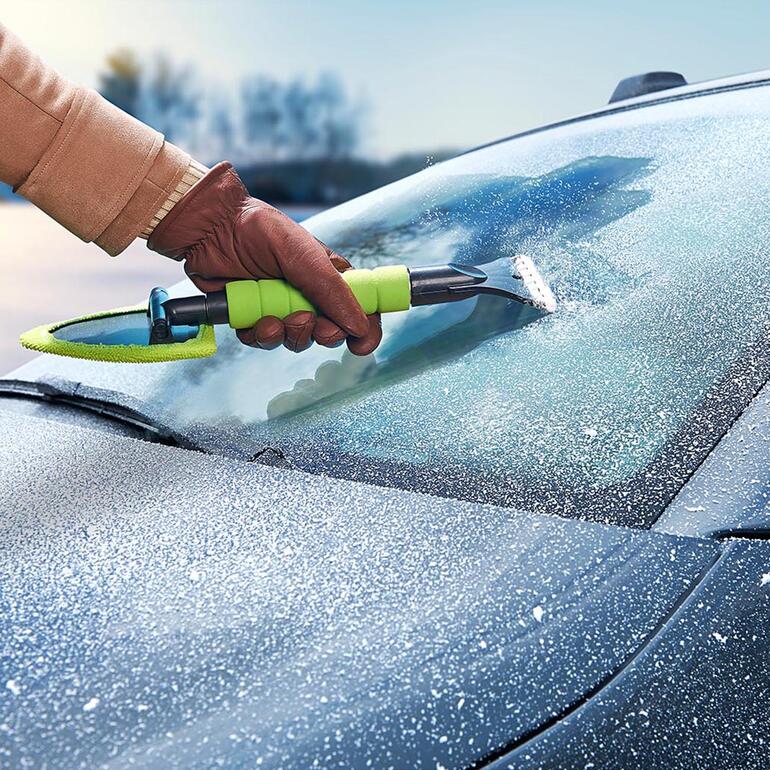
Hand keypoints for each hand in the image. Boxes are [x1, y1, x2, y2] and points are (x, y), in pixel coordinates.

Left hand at [147, 162, 381, 354]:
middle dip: (323, 334)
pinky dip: (260, 336)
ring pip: (297, 341)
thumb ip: (333, 291)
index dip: (365, 328)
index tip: (361, 344)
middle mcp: (308, 294)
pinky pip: (265, 341)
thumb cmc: (260, 230)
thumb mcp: (304, 256)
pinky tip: (254, 320)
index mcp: (329, 275)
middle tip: (314, 325)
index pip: (360, 308)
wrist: (209, 229)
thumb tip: (360, 326)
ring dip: (289, 335)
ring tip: (275, 318)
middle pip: (331, 332)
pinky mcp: (254, 317)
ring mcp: (281, 307)